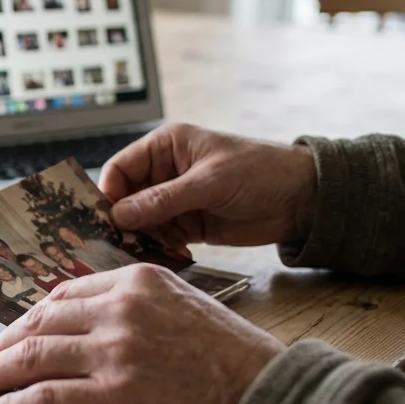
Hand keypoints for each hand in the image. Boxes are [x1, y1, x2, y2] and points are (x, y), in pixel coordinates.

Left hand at [0, 264, 281, 403]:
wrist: (271, 400)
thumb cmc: (236, 362)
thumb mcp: (186, 309)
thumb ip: (136, 310)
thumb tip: (88, 331)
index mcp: (137, 280)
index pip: (62, 294)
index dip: (27, 320)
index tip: (9, 337)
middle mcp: (120, 309)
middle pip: (38, 323)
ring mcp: (114, 351)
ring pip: (31, 357)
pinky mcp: (114, 396)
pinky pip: (44, 398)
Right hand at [100, 123, 317, 247]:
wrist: (302, 199)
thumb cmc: (260, 171)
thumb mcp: (210, 182)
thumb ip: (163, 199)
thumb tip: (119, 215)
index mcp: (165, 147)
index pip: (120, 168)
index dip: (107, 192)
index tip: (101, 218)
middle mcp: (164, 172)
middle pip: (125, 197)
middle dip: (119, 220)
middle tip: (111, 243)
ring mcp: (175, 200)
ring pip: (140, 221)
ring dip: (137, 238)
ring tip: (135, 254)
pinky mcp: (188, 224)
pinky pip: (160, 237)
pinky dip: (156, 248)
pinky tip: (159, 256)